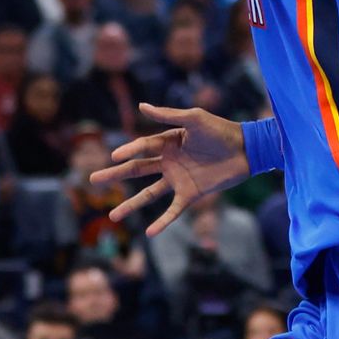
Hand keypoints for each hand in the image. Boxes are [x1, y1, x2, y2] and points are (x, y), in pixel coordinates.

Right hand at [89, 103, 248, 236]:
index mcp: (168, 142)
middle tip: (92, 179)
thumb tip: (140, 106)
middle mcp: (169, 162)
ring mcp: (178, 180)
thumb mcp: (194, 119)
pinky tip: (148, 233)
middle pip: (136, 170)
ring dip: (131, 205)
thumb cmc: (221, 130)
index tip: (114, 157)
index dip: (128, 151)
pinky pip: (173, 211)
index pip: (142, 148)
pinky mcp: (191, 195)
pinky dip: (162, 222)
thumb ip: (168, 115)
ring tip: (112, 216)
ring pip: (148, 194)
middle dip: (115, 175)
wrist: (246, 149)